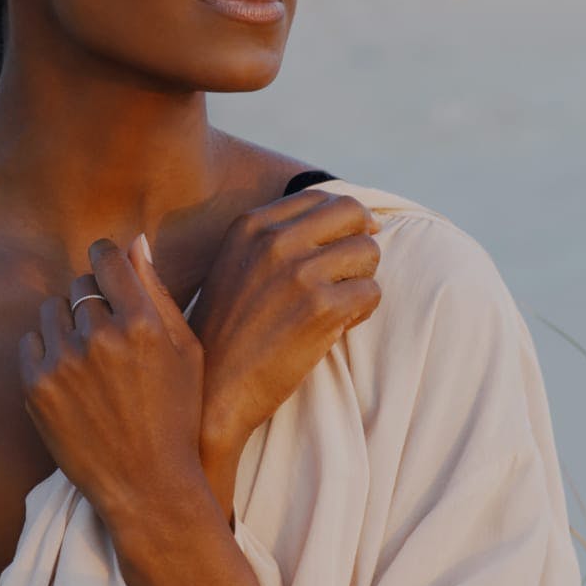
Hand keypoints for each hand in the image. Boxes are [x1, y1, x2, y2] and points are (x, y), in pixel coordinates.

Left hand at [18, 235, 205, 528]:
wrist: (147, 485)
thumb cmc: (175, 415)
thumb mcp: (185, 351)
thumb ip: (158, 292)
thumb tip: (135, 242)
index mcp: (141, 323)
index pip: (107, 258)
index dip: (106, 258)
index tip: (107, 270)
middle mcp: (100, 337)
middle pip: (79, 286)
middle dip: (92, 300)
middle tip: (109, 333)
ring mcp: (64, 362)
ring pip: (52, 311)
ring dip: (68, 325)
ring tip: (91, 360)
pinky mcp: (36, 387)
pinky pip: (31, 343)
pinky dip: (48, 353)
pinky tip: (72, 378)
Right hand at [189, 188, 381, 466]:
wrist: (212, 389)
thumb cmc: (226, 332)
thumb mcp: (234, 265)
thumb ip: (274, 238)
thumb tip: (345, 217)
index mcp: (250, 225)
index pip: (319, 196)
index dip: (341, 219)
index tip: (345, 242)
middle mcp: (274, 240)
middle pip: (352, 212)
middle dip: (360, 240)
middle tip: (350, 272)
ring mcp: (299, 272)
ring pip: (368, 251)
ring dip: (361, 279)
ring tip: (337, 305)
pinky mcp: (321, 308)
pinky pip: (372, 293)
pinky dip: (361, 312)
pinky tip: (334, 328)